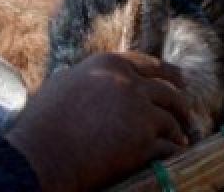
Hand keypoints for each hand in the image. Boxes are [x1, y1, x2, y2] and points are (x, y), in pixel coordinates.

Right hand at [7, 53, 191, 191]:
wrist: (38, 158)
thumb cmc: (41, 124)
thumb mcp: (62, 84)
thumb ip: (86, 77)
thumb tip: (90, 78)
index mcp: (110, 66)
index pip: (150, 65)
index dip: (169, 73)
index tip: (181, 81)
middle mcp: (130, 85)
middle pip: (168, 92)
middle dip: (180, 104)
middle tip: (185, 113)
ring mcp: (140, 114)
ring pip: (170, 120)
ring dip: (177, 131)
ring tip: (180, 139)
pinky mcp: (143, 143)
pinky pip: (168, 147)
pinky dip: (173, 151)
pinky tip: (174, 155)